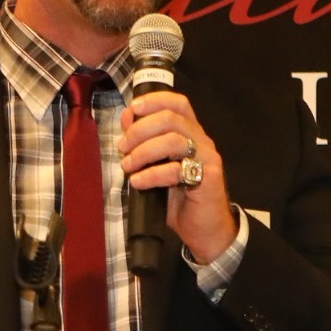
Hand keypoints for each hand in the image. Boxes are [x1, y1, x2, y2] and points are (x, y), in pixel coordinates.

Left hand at [118, 88, 237, 261]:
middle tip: (123, 147)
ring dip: (144, 151)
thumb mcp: (157, 168)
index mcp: (191, 134)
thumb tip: (128, 120)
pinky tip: (138, 183)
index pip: (178, 103)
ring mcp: (207, 159)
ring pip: (174, 140)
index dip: (155, 100)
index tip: (133, 109)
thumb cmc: (181, 199)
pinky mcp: (207, 179)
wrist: (206, 230)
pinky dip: (151, 174)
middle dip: (140, 129)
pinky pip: (176, 170)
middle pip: (171, 118)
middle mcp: (202, 141)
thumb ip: (144, 145)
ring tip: (128, 166)